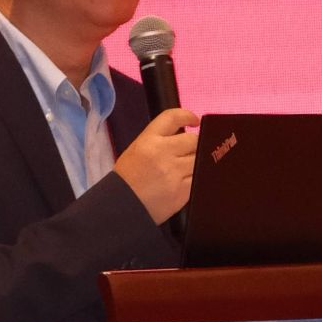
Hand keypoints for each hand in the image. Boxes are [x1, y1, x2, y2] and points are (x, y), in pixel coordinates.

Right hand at [114, 106, 198, 224]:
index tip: (195, 120)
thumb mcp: (138, 149)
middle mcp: (162, 152)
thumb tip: (185, 135)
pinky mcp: (182, 190)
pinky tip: (186, 180)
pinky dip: (196, 177)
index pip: (173, 117)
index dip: (187, 115)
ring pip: (199, 159)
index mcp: (148, 140)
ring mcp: (174, 172)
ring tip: (186, 167)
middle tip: (190, 151)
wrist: (122, 206)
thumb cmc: (128, 178)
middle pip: (193, 139)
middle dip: (195, 144)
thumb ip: (160, 140)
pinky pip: (199, 177)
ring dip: (196, 161)